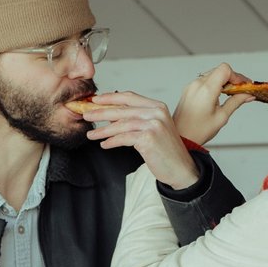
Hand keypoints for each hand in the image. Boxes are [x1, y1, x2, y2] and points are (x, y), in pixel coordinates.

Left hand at [82, 91, 200, 188]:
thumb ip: (137, 119)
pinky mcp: (148, 138)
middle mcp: (156, 113)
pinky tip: (104, 144)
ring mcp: (153, 125)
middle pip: (122, 109)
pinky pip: (124, 138)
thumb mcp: (155, 128)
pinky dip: (112, 141)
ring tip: (91, 135)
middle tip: (86, 115)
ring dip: (103, 130)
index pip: (129, 97)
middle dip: (101, 112)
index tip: (95, 101)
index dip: (110, 98)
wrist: (181, 169)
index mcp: (157, 107)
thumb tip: (112, 115)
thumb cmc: (167, 151)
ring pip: (121, 124)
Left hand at [172, 63, 252, 146]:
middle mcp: (197, 84)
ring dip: (224, 81)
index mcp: (206, 90)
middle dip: (232, 79)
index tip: (244, 86)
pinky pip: (205, 80)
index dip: (237, 76)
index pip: (225, 70)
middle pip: (220, 70)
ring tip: (230, 95)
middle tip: (240, 91)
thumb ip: (236, 102)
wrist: (181, 136)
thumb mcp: (222, 117)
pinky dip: (215, 84)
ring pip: (213, 74)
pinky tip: (219, 96)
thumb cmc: (198, 130)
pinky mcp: (189, 89)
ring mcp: (192, 85)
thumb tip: (248, 95)